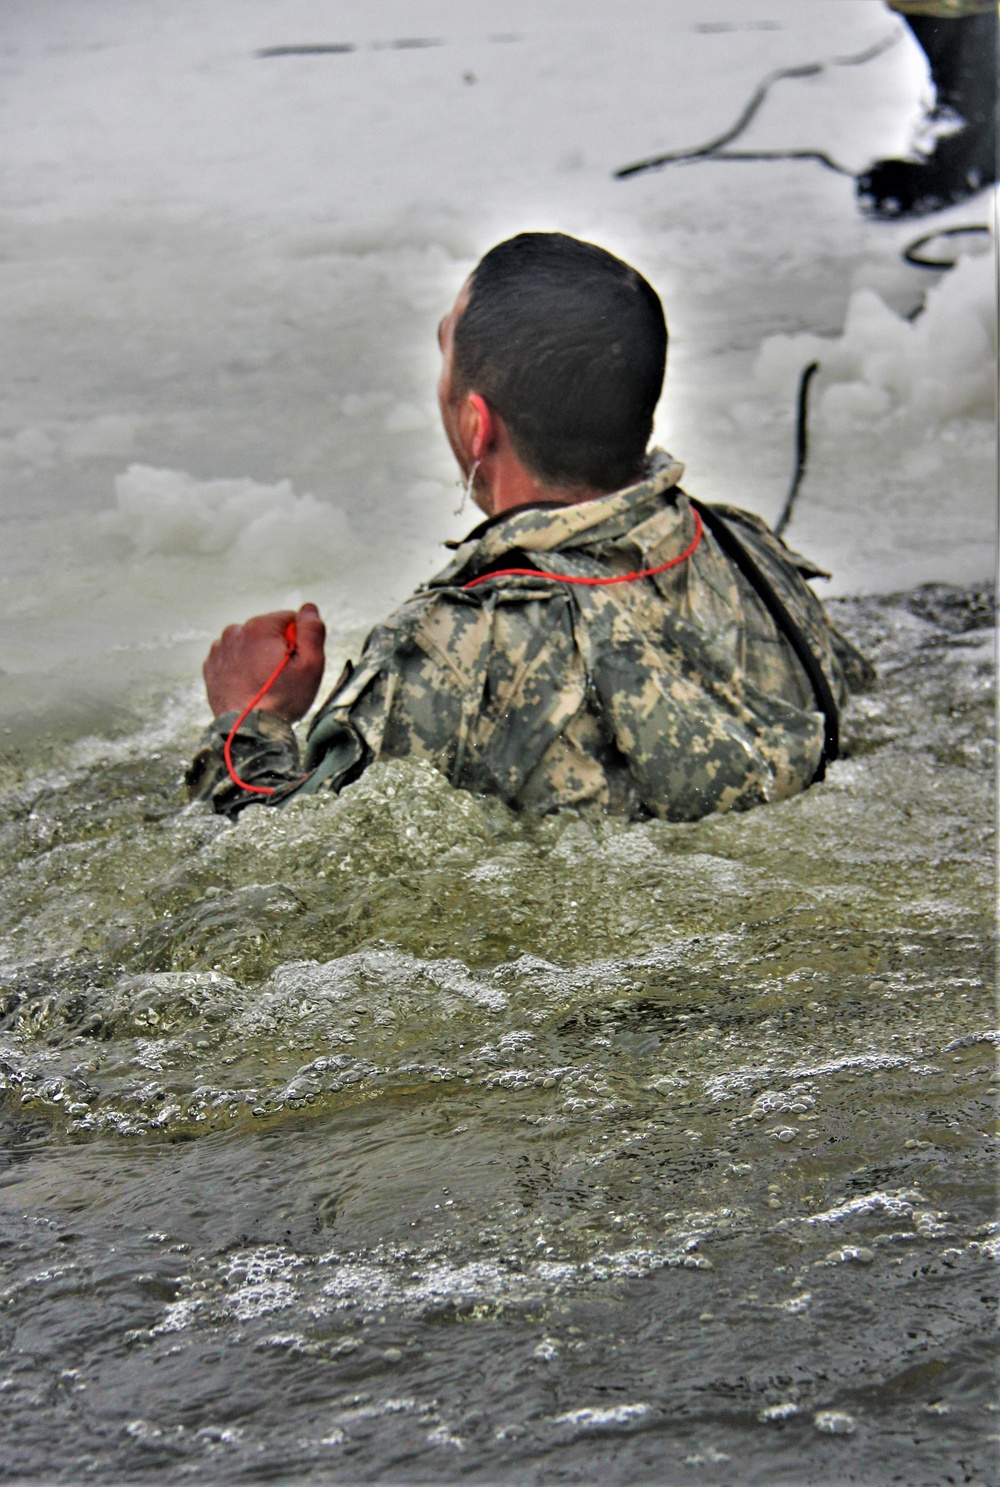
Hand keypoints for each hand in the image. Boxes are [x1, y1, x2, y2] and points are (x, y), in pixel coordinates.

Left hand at [203, 603, 325, 722]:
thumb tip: (309, 607)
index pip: (290, 620)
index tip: (296, 664)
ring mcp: (219, 650)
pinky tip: (248, 686)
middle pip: (268, 632)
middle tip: (281, 678)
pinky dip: (242, 668)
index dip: (298, 642)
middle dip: (277, 649)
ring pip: (249, 644)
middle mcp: (234, 631)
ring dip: (259, 657)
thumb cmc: (283, 698)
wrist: (249, 731)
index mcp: (259, 626)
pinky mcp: (211, 667)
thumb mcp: (311, 664)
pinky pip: (233, 658)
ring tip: (263, 684)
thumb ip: (312, 630)